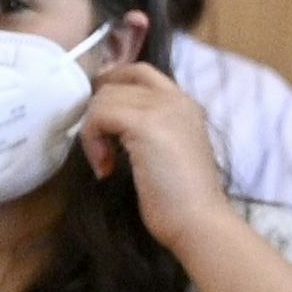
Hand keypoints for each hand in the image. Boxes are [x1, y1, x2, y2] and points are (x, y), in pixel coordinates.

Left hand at [78, 63, 232, 249]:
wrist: (199, 220)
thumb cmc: (179, 199)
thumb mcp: (165, 151)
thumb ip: (145, 129)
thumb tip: (106, 122)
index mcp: (184, 104)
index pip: (138, 71)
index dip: (111, 84)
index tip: (98, 118)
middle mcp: (176, 99)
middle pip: (114, 85)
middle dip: (97, 116)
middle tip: (101, 150)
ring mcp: (163, 108)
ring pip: (103, 99)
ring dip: (93, 132)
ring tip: (106, 163)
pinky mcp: (145, 125)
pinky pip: (99, 116)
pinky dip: (92, 141)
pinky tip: (106, 168)